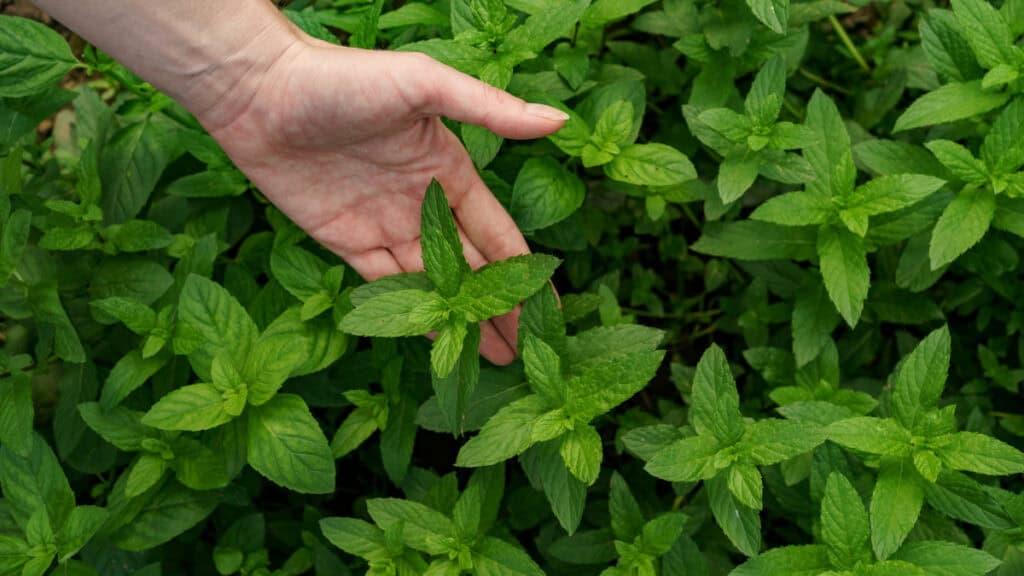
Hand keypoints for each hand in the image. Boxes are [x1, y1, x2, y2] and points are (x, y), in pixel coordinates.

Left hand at [201, 34, 567, 364]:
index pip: (497, 233)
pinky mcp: (344, 242)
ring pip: (431, 284)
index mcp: (448, 170)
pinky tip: (435, 340)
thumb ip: (488, 108)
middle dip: (499, 308)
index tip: (547, 306)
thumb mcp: (423, 85)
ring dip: (460, 320)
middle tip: (527, 351)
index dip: (523, 270)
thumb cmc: (344, 78)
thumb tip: (557, 120)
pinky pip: (384, 286)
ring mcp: (383, 225)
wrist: (260, 93)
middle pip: (469, 269)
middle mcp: (420, 203)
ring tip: (494, 358)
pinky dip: (410, 314)